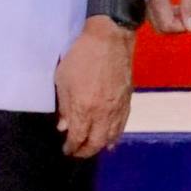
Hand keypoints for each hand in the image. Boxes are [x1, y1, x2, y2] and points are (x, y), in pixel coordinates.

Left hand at [54, 16, 135, 158]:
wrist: (109, 38)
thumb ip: (64, 106)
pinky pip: (122, 125)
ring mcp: (117, 108)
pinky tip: (111, 140)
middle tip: (77, 152)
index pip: (78, 137)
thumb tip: (64, 126)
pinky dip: (115, 136)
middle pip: (96, 143)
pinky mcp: (127, 101)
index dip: (72, 147)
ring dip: (100, 146)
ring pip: (111, 137)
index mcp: (83, 108)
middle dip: (85, 151)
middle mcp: (102, 113)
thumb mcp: (62, 79)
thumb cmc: (81, 56)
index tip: (66, 149)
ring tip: (92, 148)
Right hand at [149, 0, 190, 33]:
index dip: (182, 27)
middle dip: (176, 26)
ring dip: (171, 20)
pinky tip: (175, 3)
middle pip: (159, 27)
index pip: (166, 26)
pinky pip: (153, 13)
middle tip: (189, 15)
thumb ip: (190, 4)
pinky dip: (165, 13)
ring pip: (155, 21)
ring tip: (183, 7)